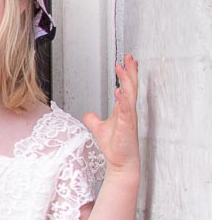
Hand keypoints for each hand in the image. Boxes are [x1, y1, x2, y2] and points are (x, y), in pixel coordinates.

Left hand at [83, 55, 139, 176]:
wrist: (120, 161)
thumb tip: (88, 114)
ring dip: (126, 81)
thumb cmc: (115, 146)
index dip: (127, 74)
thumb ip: (93, 119)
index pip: (126, 87)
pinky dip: (123, 101)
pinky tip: (119, 92)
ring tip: (123, 68)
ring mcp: (128, 118)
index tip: (126, 61)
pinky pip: (125, 111)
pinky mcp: (127, 126)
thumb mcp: (99, 128)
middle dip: (130, 72)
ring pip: (129, 95)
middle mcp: (128, 111)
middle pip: (131, 87)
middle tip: (128, 58)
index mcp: (123, 110)